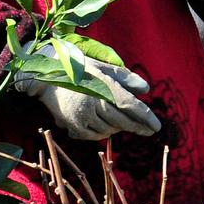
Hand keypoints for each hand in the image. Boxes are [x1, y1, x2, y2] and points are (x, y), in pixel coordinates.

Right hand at [14, 45, 159, 139]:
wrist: (47, 78)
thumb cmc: (79, 70)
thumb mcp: (103, 68)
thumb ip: (126, 78)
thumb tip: (146, 89)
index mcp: (104, 86)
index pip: (130, 105)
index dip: (145, 117)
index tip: (156, 126)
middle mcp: (95, 102)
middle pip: (122, 120)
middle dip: (138, 127)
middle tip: (148, 131)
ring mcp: (83, 115)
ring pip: (109, 129)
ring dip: (119, 128)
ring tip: (123, 124)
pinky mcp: (73, 125)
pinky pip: (94, 135)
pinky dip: (103, 133)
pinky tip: (106, 128)